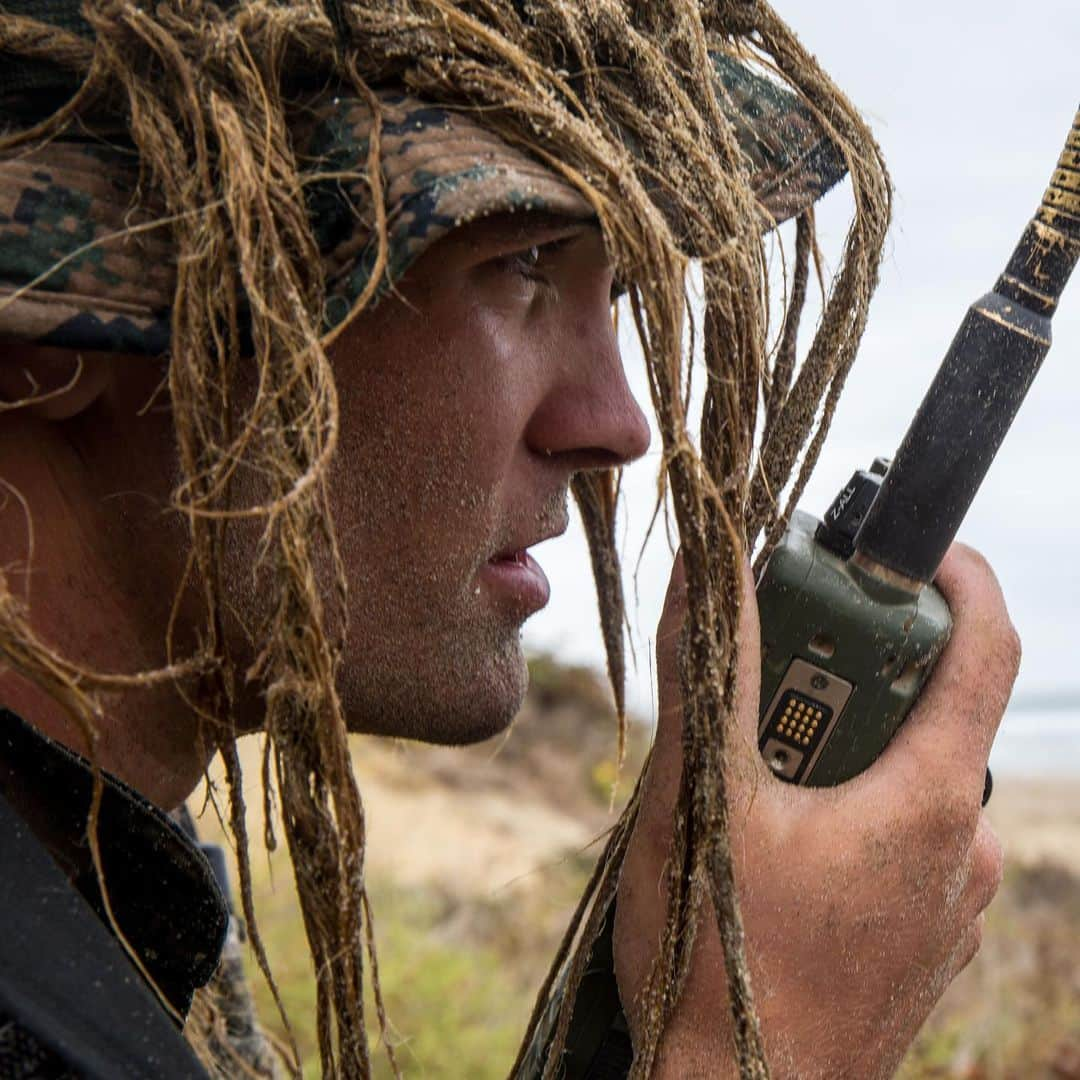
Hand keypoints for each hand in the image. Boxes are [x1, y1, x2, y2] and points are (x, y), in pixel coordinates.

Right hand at [614, 543, 1015, 1078]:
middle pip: (934, 711)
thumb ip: (708, 670)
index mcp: (929, 803)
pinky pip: (904, 837)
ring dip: (846, 744)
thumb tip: (706, 567)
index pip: (985, 649)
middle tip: (775, 667)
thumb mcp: (698, 796)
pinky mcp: (925, 940)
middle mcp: (963, 851)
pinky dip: (852, 804)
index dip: (958, 575)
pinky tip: (778, 837)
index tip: (908, 542)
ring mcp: (950, 904)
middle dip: (859, 668)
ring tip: (755, 768)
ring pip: (912, 777)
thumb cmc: (716, 957)